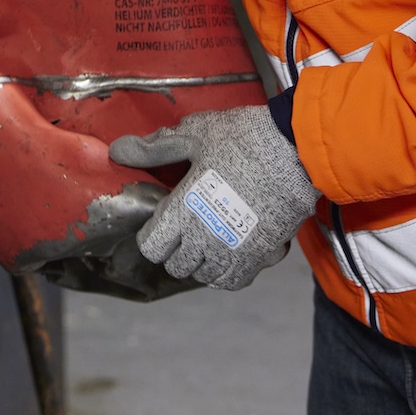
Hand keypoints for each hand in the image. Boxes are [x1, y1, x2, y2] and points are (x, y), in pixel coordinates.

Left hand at [110, 106, 318, 290]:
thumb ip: (156, 148)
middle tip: (185, 225)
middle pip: (176, 266)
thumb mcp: (195, 134)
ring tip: (208, 237)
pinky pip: (234, 281)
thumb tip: (118, 151)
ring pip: (204, 277)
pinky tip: (229, 250)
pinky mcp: (260, 257)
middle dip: (175, 248)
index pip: (152, 247)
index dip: (152, 234)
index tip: (162, 218)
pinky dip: (227, 272)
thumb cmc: (243, 139)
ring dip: (201, 262)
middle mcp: (205, 240)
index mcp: (183, 211)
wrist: (297, 151)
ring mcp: (233, 252)